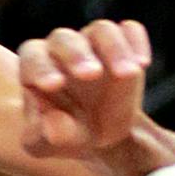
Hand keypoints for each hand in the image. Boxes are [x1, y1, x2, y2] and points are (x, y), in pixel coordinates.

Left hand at [17, 21, 152, 160]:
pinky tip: (142, 63)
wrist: (99, 134)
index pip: (32, 58)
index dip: (40, 68)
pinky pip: (129, 30)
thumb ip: (48, 135)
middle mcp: (61, 50)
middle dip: (76, 55)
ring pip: (100, 31)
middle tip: (92, 74)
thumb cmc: (63, 135)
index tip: (54, 85)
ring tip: (128, 74)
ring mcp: (92, 44)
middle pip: (64, 39)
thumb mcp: (48, 145)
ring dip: (114, 48)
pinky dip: (136, 41)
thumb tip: (52, 125)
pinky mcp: (122, 44)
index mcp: (34, 68)